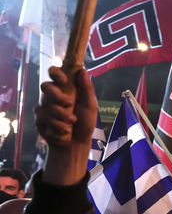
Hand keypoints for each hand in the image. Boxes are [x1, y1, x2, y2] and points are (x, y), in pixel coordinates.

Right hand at [35, 67, 97, 185]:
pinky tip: (65, 130)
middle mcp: (53, 95)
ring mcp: (45, 107)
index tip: (64, 81)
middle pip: (45, 86)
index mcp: (66, 88)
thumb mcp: (91, 105)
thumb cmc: (85, 122)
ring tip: (72, 122)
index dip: (56, 73)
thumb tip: (82, 70)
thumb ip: (87, 88)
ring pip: (45, 103)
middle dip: (57, 95)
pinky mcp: (40, 119)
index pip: (55, 73)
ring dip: (60, 114)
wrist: (77, 143)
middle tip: (69, 104)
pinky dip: (56, 124)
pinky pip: (43, 117)